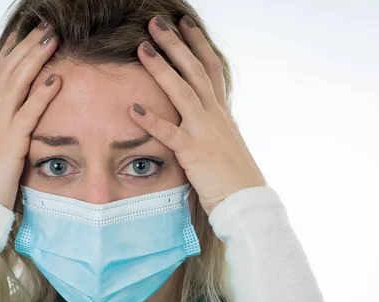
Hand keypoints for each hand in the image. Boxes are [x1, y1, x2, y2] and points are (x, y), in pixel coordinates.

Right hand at [0, 22, 61, 209]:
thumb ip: (7, 136)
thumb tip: (18, 129)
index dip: (11, 51)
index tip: (24, 33)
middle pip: (8, 70)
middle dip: (27, 45)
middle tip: (44, 25)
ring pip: (16, 84)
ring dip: (35, 58)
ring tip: (52, 38)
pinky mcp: (10, 144)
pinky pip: (27, 114)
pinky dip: (41, 95)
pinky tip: (55, 79)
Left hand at [129, 15, 267, 215]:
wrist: (246, 201)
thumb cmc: (234, 175)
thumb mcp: (226, 141)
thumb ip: (214, 124)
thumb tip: (207, 113)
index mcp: (221, 112)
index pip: (210, 69)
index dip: (197, 44)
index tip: (185, 24)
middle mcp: (214, 115)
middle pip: (195, 70)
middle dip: (176, 44)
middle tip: (157, 23)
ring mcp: (205, 131)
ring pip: (183, 91)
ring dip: (161, 68)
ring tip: (142, 48)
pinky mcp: (194, 152)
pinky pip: (169, 133)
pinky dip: (151, 120)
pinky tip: (132, 108)